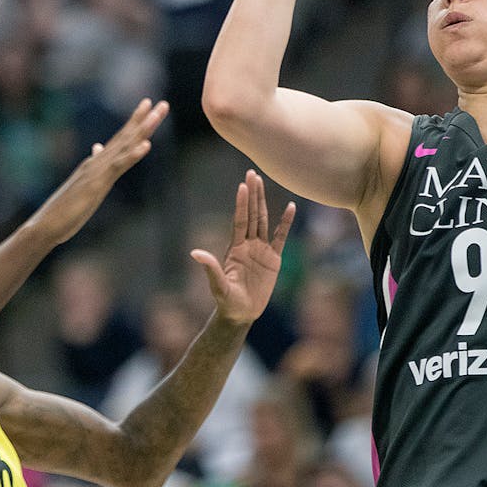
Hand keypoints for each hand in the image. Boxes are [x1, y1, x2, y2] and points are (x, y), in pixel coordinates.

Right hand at [27, 99, 168, 244]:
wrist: (46, 224)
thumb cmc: (64, 209)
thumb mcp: (84, 184)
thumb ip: (92, 165)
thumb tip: (97, 148)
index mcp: (96, 163)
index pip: (119, 138)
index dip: (135, 122)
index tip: (148, 106)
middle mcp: (97, 162)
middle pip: (125, 137)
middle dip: (144, 120)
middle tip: (163, 104)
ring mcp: (97, 171)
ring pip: (124, 146)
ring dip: (143, 130)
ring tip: (158, 114)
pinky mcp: (96, 183)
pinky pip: (118, 166)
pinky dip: (133, 155)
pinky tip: (147, 146)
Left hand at [190, 170, 294, 326]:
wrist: (241, 313)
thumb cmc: (227, 301)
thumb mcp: (218, 286)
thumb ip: (210, 269)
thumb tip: (195, 253)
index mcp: (235, 248)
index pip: (239, 221)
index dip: (241, 204)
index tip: (242, 185)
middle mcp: (247, 244)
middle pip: (251, 214)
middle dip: (252, 194)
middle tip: (252, 173)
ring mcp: (261, 249)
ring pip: (263, 220)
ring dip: (264, 202)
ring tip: (263, 181)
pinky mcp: (273, 259)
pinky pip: (281, 237)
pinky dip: (285, 222)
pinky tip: (291, 207)